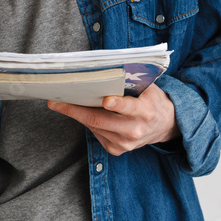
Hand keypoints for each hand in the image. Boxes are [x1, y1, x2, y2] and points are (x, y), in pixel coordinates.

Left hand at [48, 83, 179, 155]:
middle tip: (57, 102)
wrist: (164, 125)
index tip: (106, 99)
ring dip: (76, 115)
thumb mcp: (148, 87)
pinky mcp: (117, 149)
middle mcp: (135, 130)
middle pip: (101, 120)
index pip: (130, 108)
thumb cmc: (152, 100)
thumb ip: (131, 81)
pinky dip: (87, 122)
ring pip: (94, 127)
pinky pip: (95, 133)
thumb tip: (107, 71)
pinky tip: (81, 112)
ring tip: (61, 103)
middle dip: (76, 110)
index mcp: (145, 111)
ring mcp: (125, 143)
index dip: (118, 104)